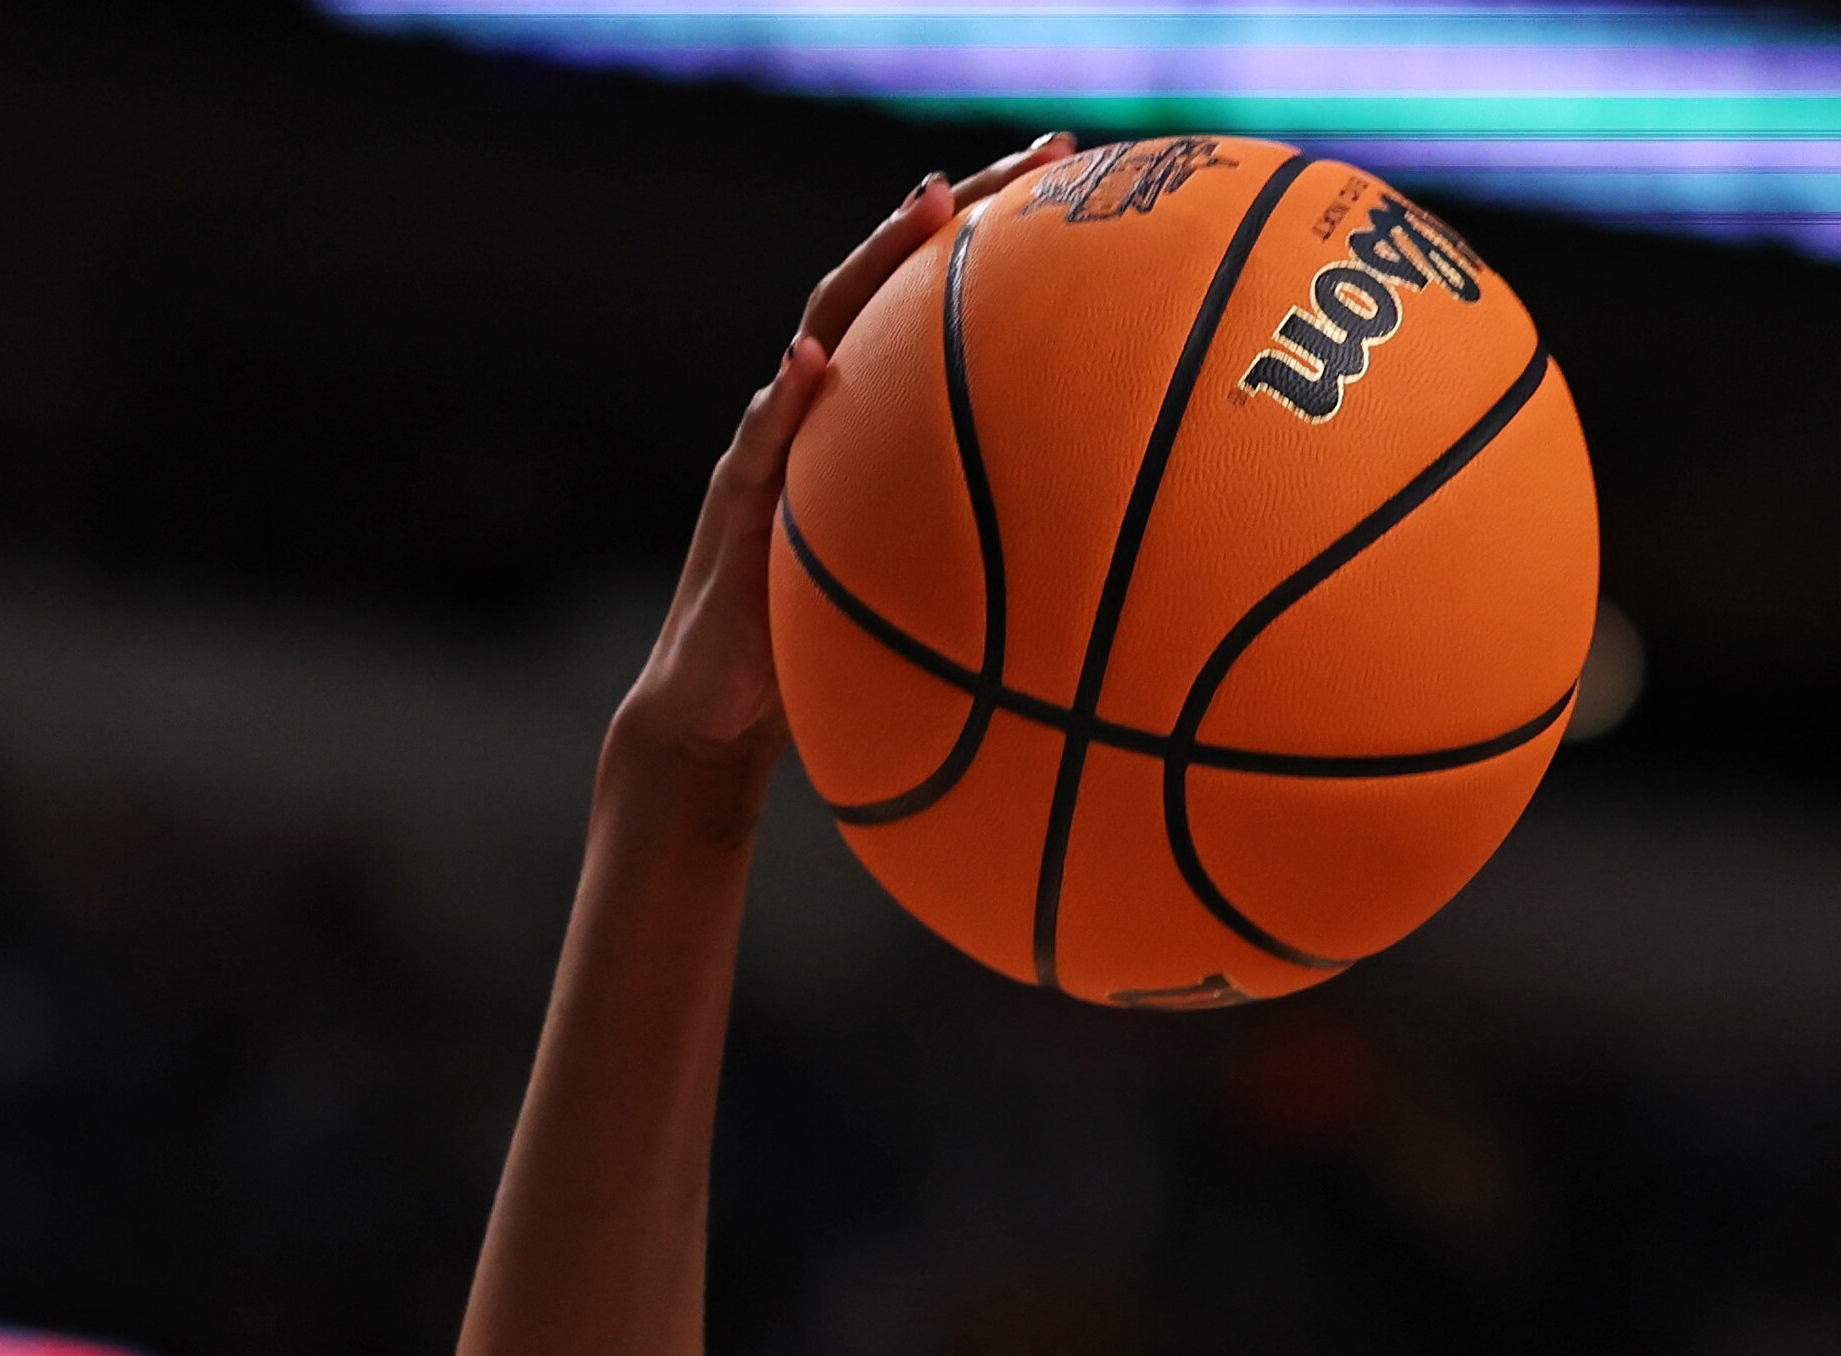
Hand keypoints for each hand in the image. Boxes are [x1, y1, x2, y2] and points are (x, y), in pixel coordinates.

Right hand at [610, 139, 1072, 776]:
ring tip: (926, 207)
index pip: (939, 311)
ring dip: (874, 268)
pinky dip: (782, 402)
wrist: (722, 715)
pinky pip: (756, 446)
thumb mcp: (934, 601)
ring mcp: (774, 448)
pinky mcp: (735, 508)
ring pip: (824, 331)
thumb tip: (1118, 579)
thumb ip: (996, 564)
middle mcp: (824, 412)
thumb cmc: (836, 659)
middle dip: (962, 211)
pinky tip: (809, 366)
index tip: (1083, 185)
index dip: (1005, 245)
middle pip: (892, 285)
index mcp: (872, 425)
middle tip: (1040, 155)